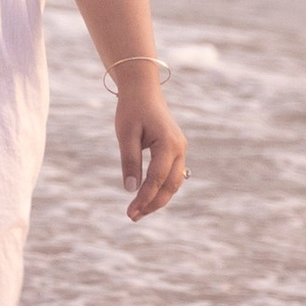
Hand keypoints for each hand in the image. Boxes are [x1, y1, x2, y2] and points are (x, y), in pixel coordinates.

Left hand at [117, 82, 187, 221]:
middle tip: (132, 216)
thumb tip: (131, 189)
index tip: (131, 211)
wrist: (142, 89)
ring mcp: (180, 149)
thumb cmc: (132, 109)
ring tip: (138, 211)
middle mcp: (179, 148)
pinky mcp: (175, 150)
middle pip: (170, 185)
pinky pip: (171, 174)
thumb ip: (130, 161)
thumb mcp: (126, 134)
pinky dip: (160, 188)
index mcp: (169, 144)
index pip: (157, 179)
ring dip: (157, 198)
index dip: (145, 197)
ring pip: (173, 182)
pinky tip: (146, 197)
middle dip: (152, 203)